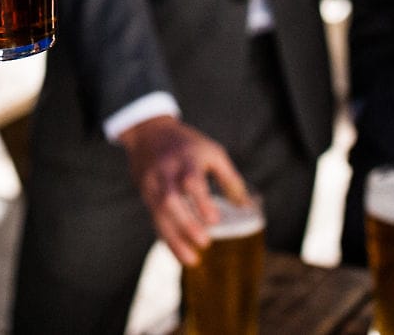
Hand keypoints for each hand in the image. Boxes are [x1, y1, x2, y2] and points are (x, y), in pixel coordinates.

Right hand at [117, 117, 251, 266]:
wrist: (148, 133)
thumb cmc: (188, 145)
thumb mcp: (212, 152)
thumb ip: (229, 179)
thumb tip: (246, 207)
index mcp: (186, 159)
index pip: (191, 181)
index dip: (201, 202)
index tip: (215, 221)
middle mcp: (166, 173)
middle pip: (170, 200)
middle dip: (186, 223)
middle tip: (205, 242)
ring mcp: (153, 185)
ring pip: (159, 214)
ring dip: (174, 239)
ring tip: (192, 260)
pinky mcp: (146, 196)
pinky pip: (155, 219)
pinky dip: (167, 238)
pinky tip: (180, 254)